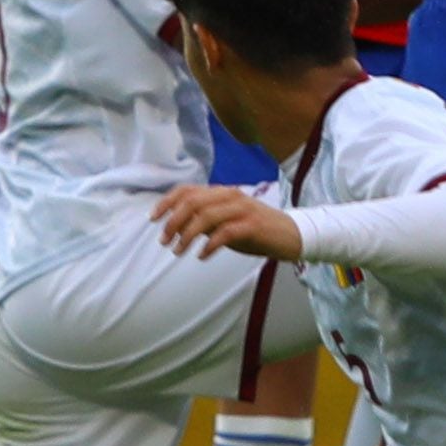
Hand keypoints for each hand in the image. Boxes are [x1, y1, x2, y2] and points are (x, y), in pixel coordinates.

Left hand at [152, 187, 304, 262]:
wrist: (292, 235)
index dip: (166, 202)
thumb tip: (175, 226)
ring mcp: (242, 209)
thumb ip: (203, 220)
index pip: (187, 190)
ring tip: (178, 251)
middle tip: (164, 241)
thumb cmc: (256, 229)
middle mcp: (230, 196)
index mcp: (222, 193)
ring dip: (187, 235)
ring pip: (206, 216)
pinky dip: (209, 245)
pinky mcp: (253, 225)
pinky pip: (225, 233)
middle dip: (173, 221)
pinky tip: (202, 256)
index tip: (153, 218)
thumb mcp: (226, 222)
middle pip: (192, 202)